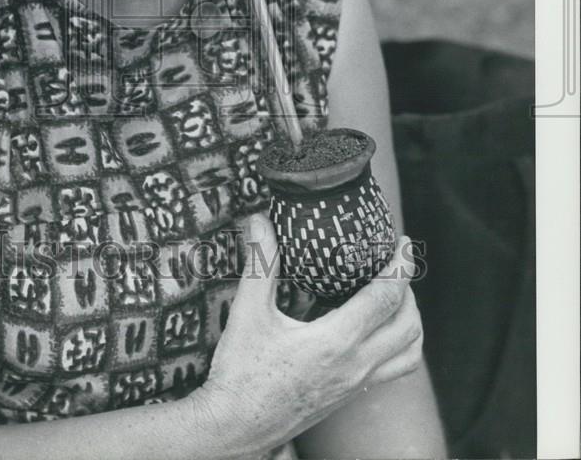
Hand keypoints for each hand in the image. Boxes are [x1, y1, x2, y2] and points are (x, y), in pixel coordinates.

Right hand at [188, 214, 423, 458]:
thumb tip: (261, 220)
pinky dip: (399, 344)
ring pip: (409, 352)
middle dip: (409, 288)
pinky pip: (394, 369)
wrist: (237, 427)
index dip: (400, 265)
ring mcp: (356, 385)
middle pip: (408, 324)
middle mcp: (355, 366)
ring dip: (410, 319)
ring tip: (396, 294)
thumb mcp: (248, 313)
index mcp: (336, 342)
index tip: (402, 242)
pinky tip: (376, 328)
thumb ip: (261, 263)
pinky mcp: (349, 396)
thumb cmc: (241, 372)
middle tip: (397, 262)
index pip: (385, 298)